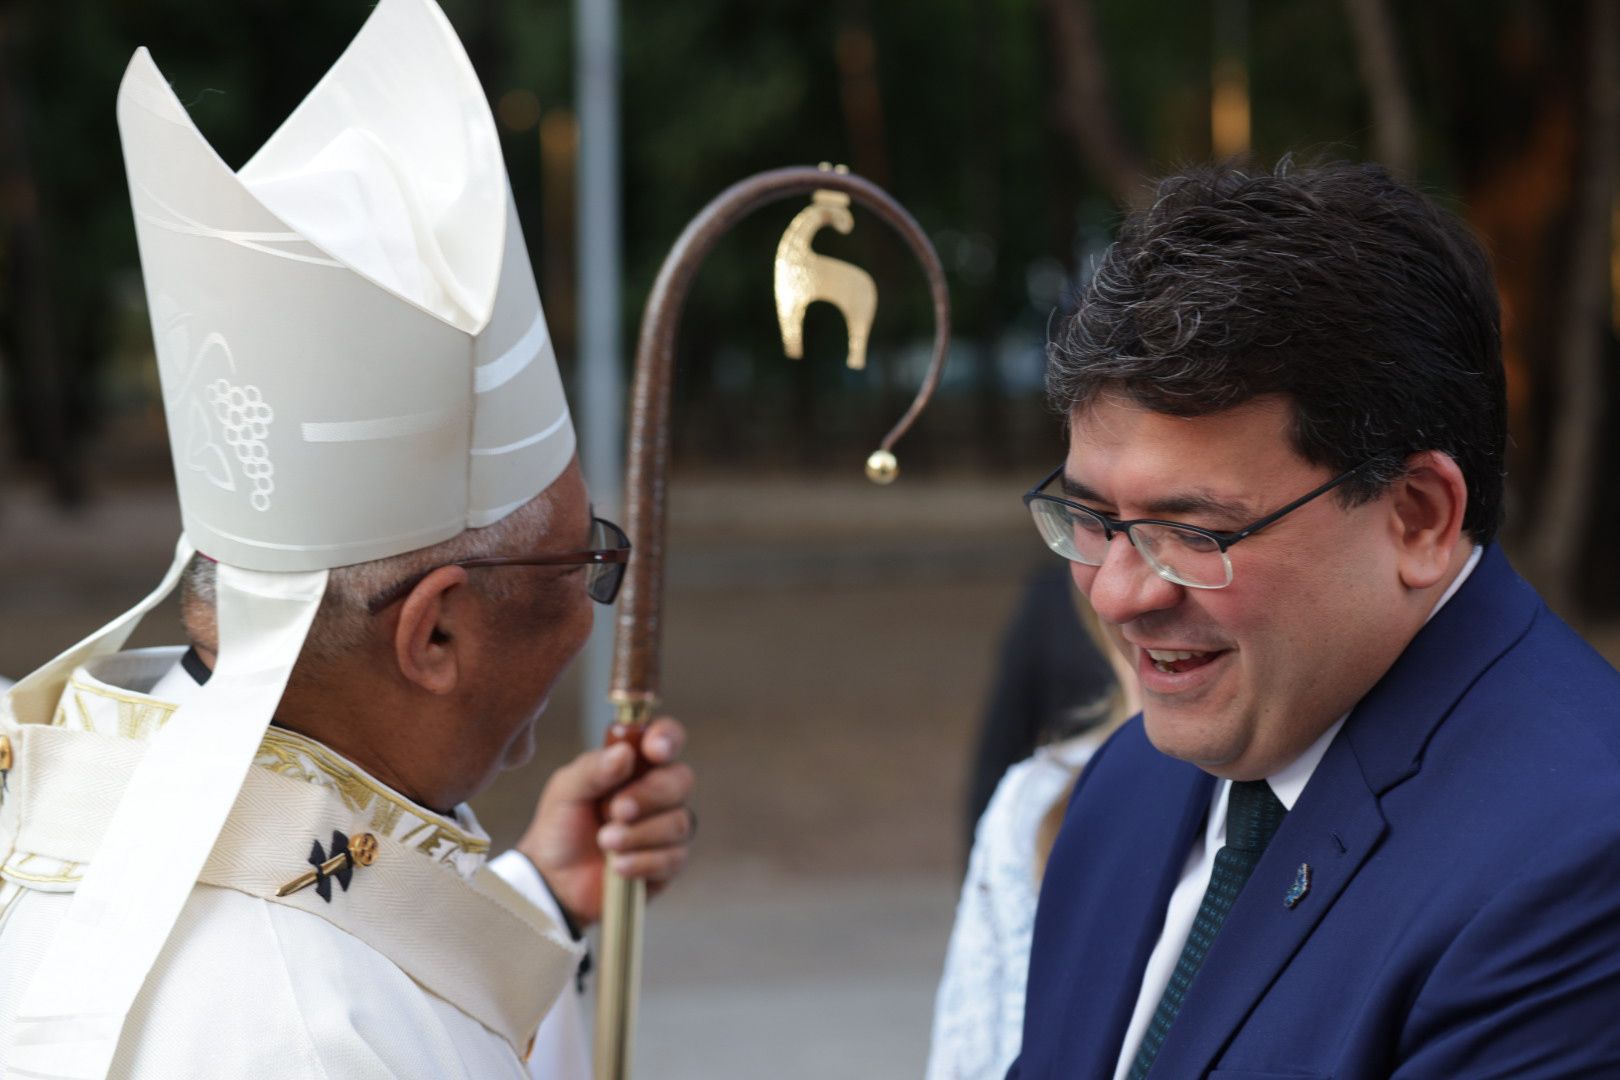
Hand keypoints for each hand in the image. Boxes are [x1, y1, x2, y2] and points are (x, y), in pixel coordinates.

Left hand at [515, 716, 693, 927]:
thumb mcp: (565, 791)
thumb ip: (592, 769)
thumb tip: (624, 753)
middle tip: (614, 810)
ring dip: (639, 834)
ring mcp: (666, 827)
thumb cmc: (561, 826)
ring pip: (679, 822)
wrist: (554, 880)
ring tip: (605, 842)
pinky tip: (618, 866)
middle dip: (649, 795)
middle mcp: (657, 791)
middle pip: (681, 780)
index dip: (668, 738)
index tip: (654, 751)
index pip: (667, 738)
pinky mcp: (669, 862)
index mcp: (634, 764)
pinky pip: (673, 857)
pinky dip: (642, 862)